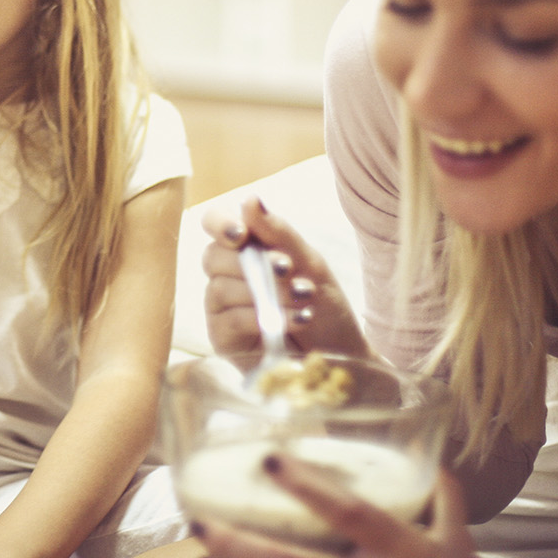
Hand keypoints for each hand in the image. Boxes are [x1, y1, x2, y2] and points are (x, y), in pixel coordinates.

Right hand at [199, 195, 367, 359]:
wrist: (344, 358)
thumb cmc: (326, 309)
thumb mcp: (311, 265)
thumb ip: (279, 233)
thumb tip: (249, 199)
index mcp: (246, 249)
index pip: (214, 223)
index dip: (220, 224)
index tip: (242, 234)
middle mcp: (227, 275)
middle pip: (213, 256)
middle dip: (254, 264)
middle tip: (289, 270)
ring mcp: (221, 308)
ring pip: (220, 288)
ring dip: (266, 293)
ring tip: (302, 300)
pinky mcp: (223, 339)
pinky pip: (227, 320)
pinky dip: (260, 317)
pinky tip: (292, 321)